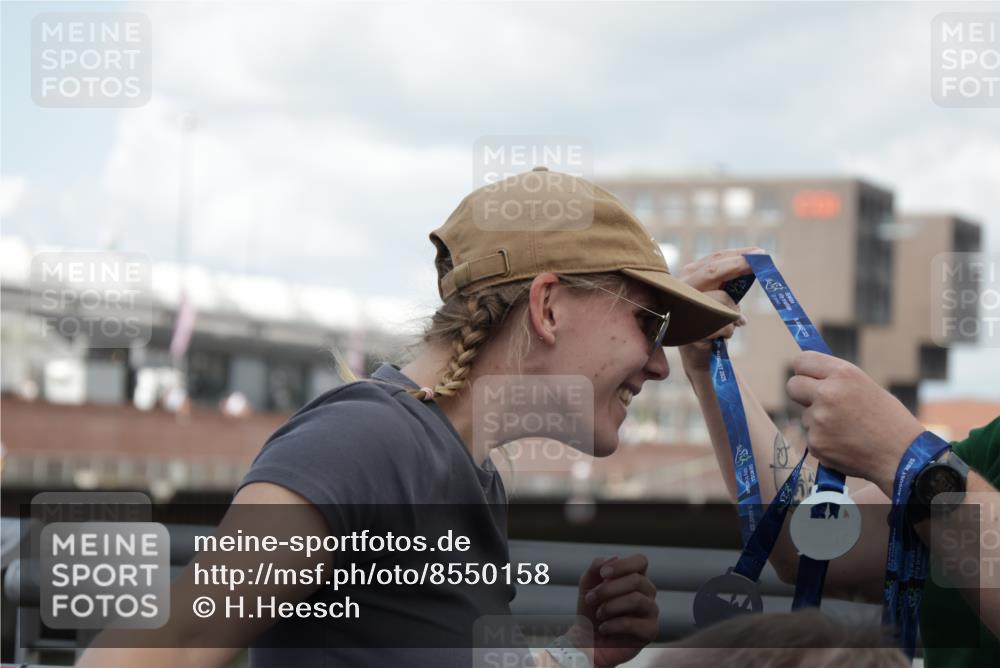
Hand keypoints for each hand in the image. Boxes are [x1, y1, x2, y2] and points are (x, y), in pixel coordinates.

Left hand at [568, 554, 657, 667]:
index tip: (603, 574)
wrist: (587, 640)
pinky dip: (612, 625)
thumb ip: (596, 567)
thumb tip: (614, 557)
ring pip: (636, 600)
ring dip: (610, 606)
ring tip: (599, 614)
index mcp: (635, 577)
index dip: (622, 565)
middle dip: (608, 589)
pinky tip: (603, 628)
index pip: (641, 561)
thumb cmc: (591, 610)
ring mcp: (651, 612)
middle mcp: (647, 592)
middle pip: (636, 580)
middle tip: (590, 599)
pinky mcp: (650, 631)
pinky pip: (633, 623)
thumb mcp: (587, 584)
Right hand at [676, 248, 756, 373]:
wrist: (698, 355)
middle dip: (739, 265)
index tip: (759, 253)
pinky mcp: (690, 330)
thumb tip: (756, 260)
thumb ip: (731, 280)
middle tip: (761, 261)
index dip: (737, 255)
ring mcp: (683, 308)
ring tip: (733, 323)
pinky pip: (723, 324)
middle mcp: (681, 288)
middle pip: (713, 271)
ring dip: (734, 313)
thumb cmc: (711, 321)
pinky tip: (723, 335)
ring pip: (722, 299)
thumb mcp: (721, 296)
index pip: (713, 260)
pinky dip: (730, 330)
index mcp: (689, 277)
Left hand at [786, 351, 924, 495]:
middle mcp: (827, 393)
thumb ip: (836, 381)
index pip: (802, 361)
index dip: (804, 370)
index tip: (807, 376)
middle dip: (801, 393)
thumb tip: (808, 376)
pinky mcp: (815, 443)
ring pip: (805, 416)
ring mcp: (818, 419)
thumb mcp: (865, 387)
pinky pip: (811, 437)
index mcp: (843, 374)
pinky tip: (846, 444)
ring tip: (848, 430)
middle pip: (792, 386)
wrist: (903, 456)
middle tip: (817, 402)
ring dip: (818, 421)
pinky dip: (824, 441)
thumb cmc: (889, 420)